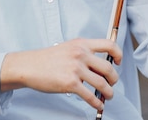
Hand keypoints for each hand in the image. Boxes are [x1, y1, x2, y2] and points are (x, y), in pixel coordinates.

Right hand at [0, 38, 121, 109]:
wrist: (29, 66)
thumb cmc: (48, 59)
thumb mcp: (68, 47)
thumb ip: (84, 52)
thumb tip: (100, 64)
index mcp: (82, 44)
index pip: (109, 45)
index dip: (118, 54)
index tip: (119, 62)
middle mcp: (80, 54)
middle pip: (108, 68)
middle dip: (114, 79)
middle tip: (112, 83)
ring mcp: (76, 69)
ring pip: (102, 83)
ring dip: (108, 92)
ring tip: (108, 96)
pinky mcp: (70, 83)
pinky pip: (90, 96)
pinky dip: (96, 102)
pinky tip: (98, 104)